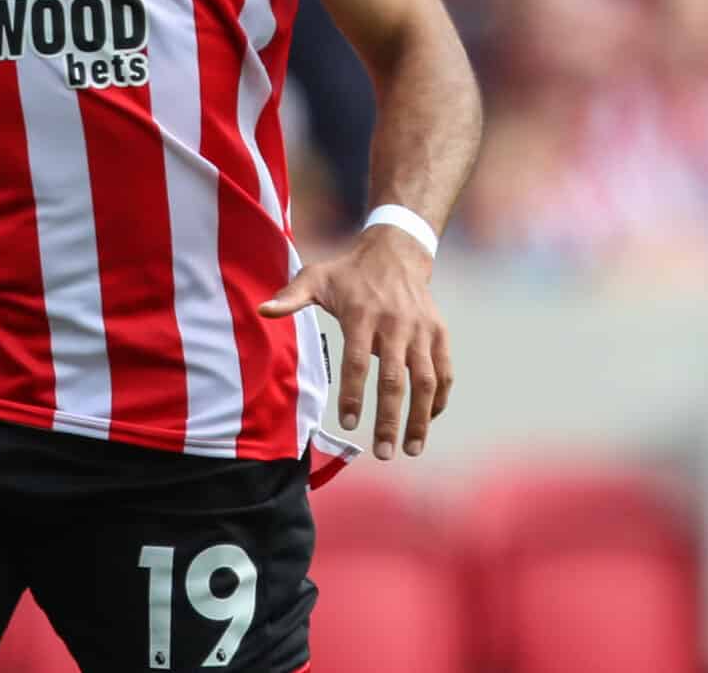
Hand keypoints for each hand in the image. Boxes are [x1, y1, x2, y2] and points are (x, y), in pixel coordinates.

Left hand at [259, 225, 451, 460]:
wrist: (396, 252)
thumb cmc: (349, 273)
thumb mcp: (316, 277)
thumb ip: (291, 297)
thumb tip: (262, 311)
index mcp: (363, 315)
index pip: (357, 361)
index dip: (352, 394)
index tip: (346, 423)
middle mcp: (396, 325)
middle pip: (395, 379)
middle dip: (389, 420)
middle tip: (382, 453)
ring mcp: (422, 331)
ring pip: (426, 381)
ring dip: (420, 418)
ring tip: (411, 449)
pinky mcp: (440, 334)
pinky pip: (445, 373)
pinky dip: (439, 400)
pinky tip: (427, 422)